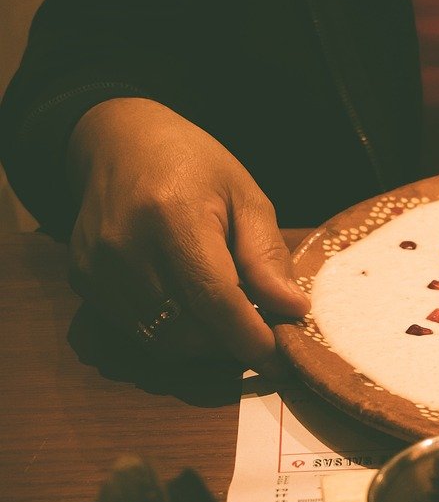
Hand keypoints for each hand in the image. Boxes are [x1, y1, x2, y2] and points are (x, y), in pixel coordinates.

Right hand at [67, 98, 309, 369]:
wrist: (120, 142)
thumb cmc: (194, 166)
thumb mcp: (245, 197)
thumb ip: (266, 254)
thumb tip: (292, 309)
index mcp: (172, 216)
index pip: (215, 300)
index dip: (251, 338)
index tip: (282, 359)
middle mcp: (125, 246)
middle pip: (188, 330)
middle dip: (231, 343)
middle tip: (261, 329)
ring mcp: (96, 267)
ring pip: (163, 341)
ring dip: (205, 343)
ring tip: (230, 316)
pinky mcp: (84, 281)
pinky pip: (139, 332)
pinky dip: (174, 333)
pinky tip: (193, 306)